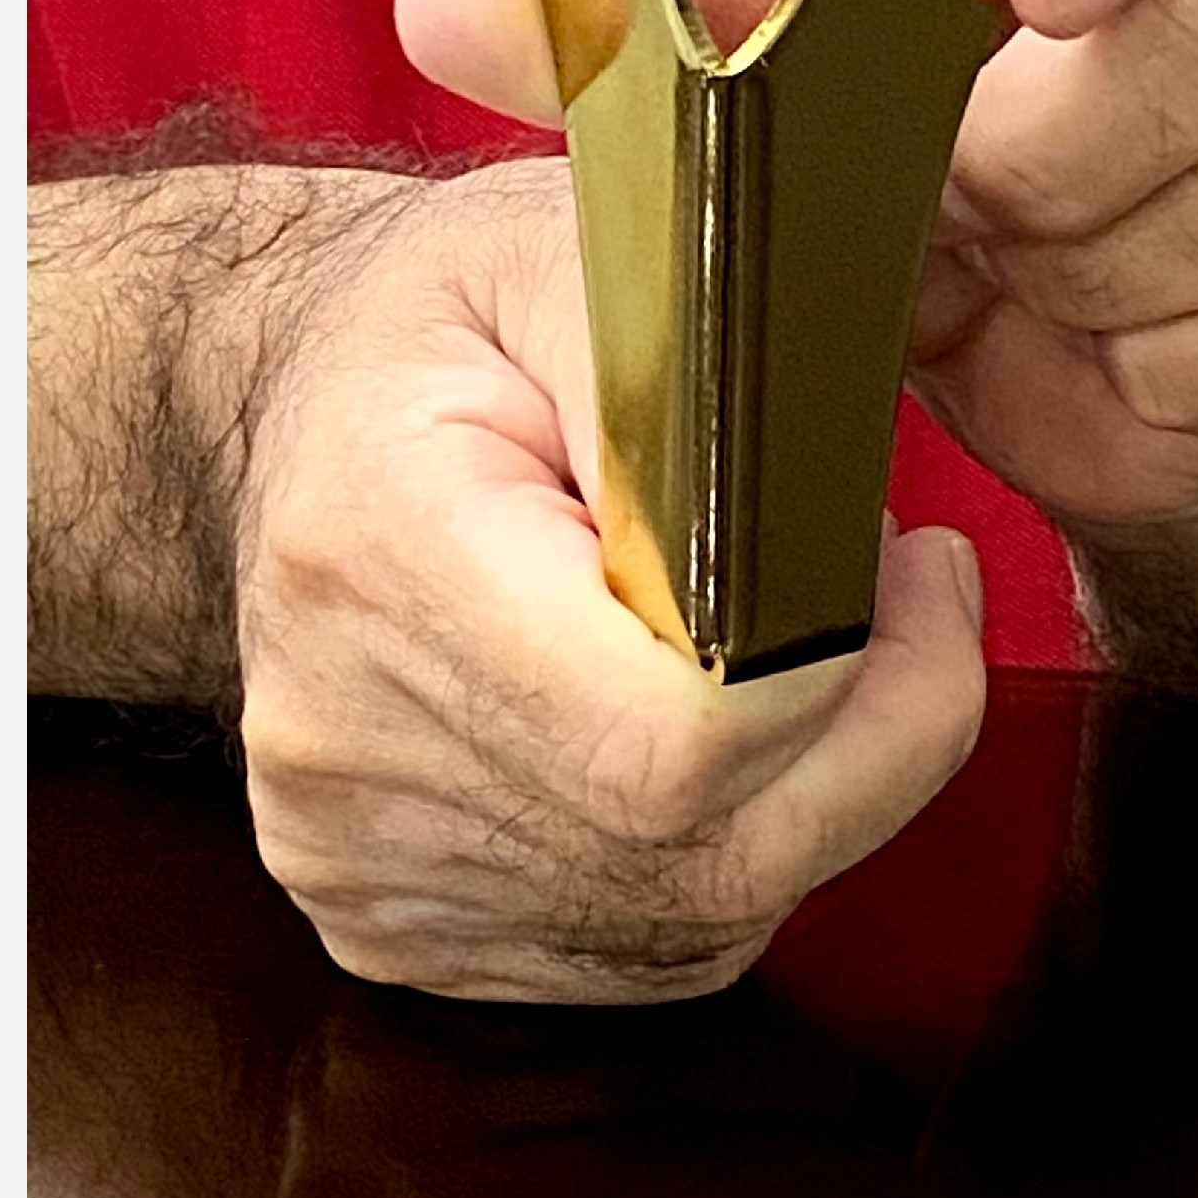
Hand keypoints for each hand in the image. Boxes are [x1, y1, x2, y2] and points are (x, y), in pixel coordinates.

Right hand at [225, 159, 984, 1000]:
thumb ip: (699, 376)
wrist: (284, 403)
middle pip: (705, 847)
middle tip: (896, 597)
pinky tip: (716, 738)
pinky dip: (721, 857)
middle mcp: (342, 740)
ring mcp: (352, 856)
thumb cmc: (449, 316)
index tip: (913, 564)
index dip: (847, 674)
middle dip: (867, 734)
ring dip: (803, 798)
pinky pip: (636, 947)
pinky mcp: (383, 923)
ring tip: (799, 648)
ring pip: (692, 915)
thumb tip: (822, 526)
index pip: (676, 729)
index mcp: (381, 550)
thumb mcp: (569, 251)